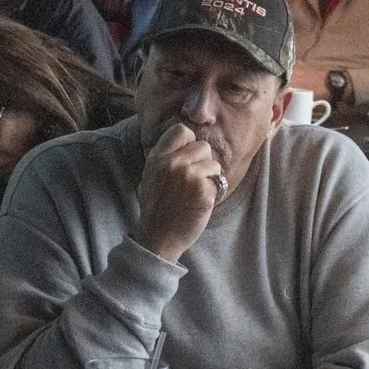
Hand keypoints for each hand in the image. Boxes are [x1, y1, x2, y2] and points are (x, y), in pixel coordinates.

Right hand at [136, 124, 222, 261]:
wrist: (159, 238)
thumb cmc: (157, 208)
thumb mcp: (150, 176)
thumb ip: (165, 157)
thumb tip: (185, 140)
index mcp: (157, 158)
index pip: (182, 130)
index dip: (189, 142)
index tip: (188, 157)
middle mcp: (172, 163)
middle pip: (203, 146)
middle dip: (203, 162)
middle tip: (193, 181)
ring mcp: (189, 175)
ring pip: (214, 164)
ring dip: (210, 178)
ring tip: (196, 193)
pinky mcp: (203, 189)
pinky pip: (218, 181)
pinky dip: (213, 192)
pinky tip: (200, 203)